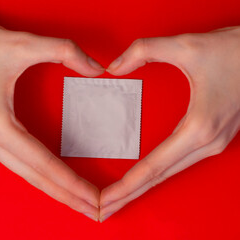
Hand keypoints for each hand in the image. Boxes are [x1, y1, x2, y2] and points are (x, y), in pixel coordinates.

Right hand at [0, 6, 104, 220]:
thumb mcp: (25, 43)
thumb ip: (66, 52)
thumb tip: (98, 70)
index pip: (44, 164)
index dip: (72, 183)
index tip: (95, 198)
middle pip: (37, 178)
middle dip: (68, 197)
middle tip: (96, 211)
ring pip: (28, 175)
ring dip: (55, 190)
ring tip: (80, 203)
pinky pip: (20, 165)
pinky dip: (41, 177)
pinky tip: (55, 182)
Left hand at [99, 26, 239, 221]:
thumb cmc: (234, 52)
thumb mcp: (186, 46)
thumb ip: (144, 50)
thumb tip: (114, 66)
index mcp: (198, 127)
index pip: (153, 167)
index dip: (125, 187)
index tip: (104, 201)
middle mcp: (206, 143)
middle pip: (158, 178)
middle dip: (127, 195)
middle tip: (101, 210)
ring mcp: (211, 144)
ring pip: (168, 174)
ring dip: (140, 188)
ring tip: (116, 199)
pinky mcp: (210, 138)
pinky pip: (176, 163)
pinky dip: (155, 174)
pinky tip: (143, 178)